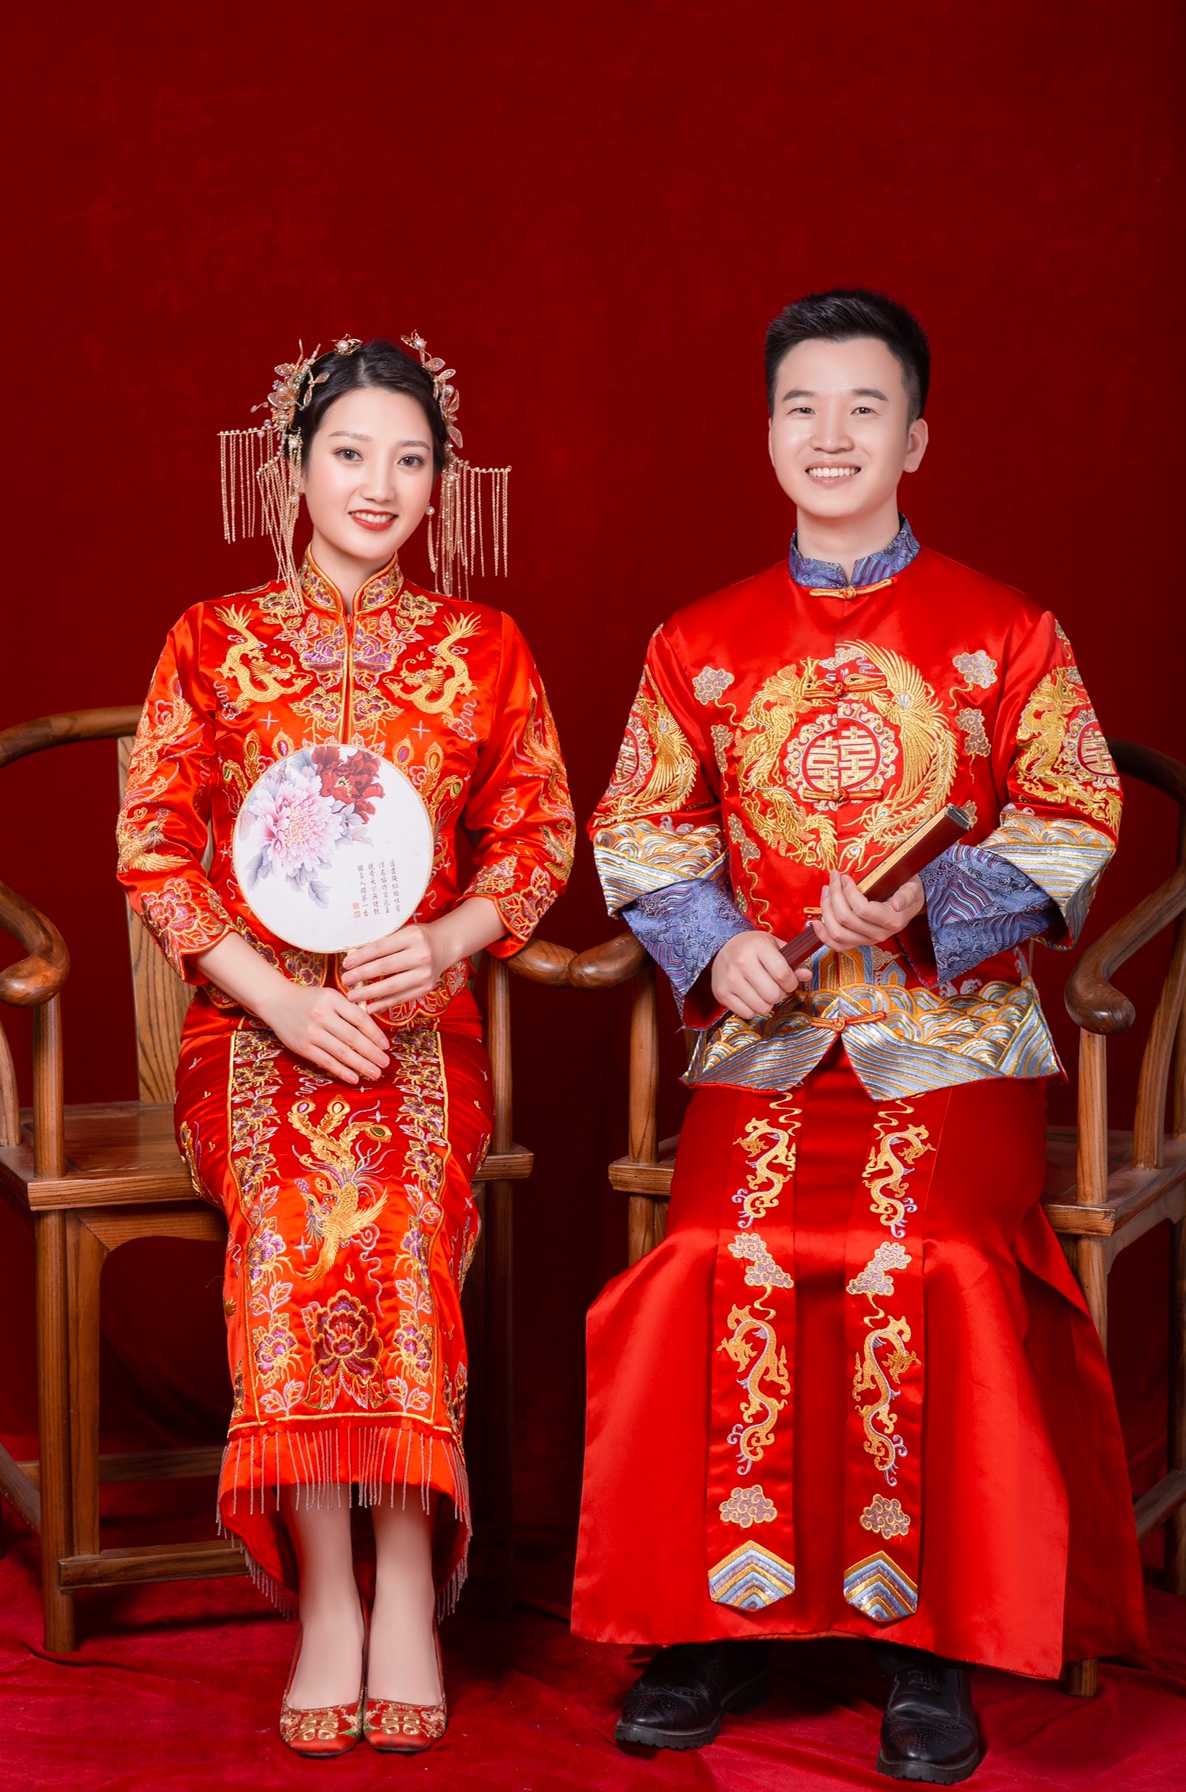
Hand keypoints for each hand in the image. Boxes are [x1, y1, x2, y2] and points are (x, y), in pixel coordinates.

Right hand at [256, 981, 390, 1084]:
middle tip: (385, 1063)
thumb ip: (348, 1010)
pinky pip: (326, 1061)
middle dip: (372, 1053)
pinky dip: (341, 1071)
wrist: (277, 1002)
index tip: (386, 1046)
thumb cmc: (309, 999)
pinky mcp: (302, 1047)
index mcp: (332, 999)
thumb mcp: (329, 996)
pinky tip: (354, 1078)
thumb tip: (373, 1032)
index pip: (360, 1018)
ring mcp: (311, 1032)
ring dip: (361, 1065)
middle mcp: (322, 1015)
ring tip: (375, 1073)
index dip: (375, 1034)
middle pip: (353, 1037)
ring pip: (341, 1052)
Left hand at [342, 923, 446, 1010]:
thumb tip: (353, 958)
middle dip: (362, 975)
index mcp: (412, 936)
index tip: (346, 964)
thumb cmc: (418, 938)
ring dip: (370, 993)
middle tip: (345, 981)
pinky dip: (384, 1004)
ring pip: (392, 986)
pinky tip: (370, 1007)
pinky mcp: (426, 988)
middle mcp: (421, 955)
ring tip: (353, 997)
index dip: (361, 957)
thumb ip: (382, 944)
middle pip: (385, 967)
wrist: (445, 945)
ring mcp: (425, 974)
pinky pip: (401, 998)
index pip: (381, 948)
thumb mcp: (402, 932)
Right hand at [711, 930, 811, 1020]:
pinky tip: (750, 997)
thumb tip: (807, 976)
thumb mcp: (775, 947)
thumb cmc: (754, 948)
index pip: (784, 975)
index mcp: (759, 946)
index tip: (788, 981)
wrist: (723, 947)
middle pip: (773, 994)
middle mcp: (742, 961)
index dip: (792, 983)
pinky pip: (747, 1014)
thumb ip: (794, 961)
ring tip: (762, 992)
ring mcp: (730, 978)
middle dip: (779, 994)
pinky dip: (752, 1009)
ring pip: (761, 1007)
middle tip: (774, 987)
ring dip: (767, 1004)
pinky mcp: (721, 993)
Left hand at [812, 871, 924, 950]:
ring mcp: (867, 941)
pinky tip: (815, 922)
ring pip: (838, 933)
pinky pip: (837, 945)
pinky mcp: (857, 943)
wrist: (909, 905)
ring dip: (826, 910)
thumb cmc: (908, 890)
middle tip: (833, 878)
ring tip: (826, 891)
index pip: (863, 910)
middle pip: (846, 919)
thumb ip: (906, 894)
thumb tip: (896, 904)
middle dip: (835, 896)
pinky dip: (823, 935)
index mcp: (892, 921)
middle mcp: (879, 935)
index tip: (844, 876)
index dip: (849, 892)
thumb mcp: (912, 887)